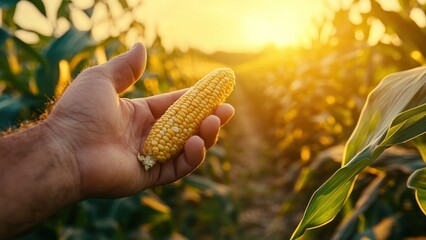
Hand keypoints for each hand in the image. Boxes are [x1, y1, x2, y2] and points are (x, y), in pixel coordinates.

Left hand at [46, 43, 233, 197]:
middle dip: (209, 118)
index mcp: (138, 114)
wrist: (64, 149)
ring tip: (215, 122)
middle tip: (227, 109)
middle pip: (186, 127)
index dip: (195, 99)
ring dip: (205, 135)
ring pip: (187, 148)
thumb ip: (125, 66)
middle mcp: (146, 136)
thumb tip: (141, 45)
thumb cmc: (79, 113)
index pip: (174, 106)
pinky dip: (192, 157)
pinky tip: (198, 142)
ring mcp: (149, 157)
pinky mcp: (149, 176)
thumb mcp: (101, 80)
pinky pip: (178, 168)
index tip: (215, 91)